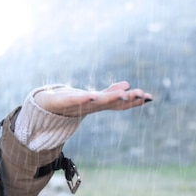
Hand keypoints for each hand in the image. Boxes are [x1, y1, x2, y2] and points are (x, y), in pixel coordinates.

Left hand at [34, 81, 151, 116]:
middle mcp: (91, 106)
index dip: (133, 101)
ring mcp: (79, 105)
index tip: (149, 98)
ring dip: (110, 98)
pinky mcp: (63, 101)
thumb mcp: (93, 97)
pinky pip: (74, 100)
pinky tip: (92, 96)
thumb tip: (126, 85)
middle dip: (127, 99)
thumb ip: (109, 92)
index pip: (119, 102)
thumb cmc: (71, 103)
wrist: (47, 111)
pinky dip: (83, 99)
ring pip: (96, 102)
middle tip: (142, 95)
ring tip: (124, 93)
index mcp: (98, 104)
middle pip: (111, 102)